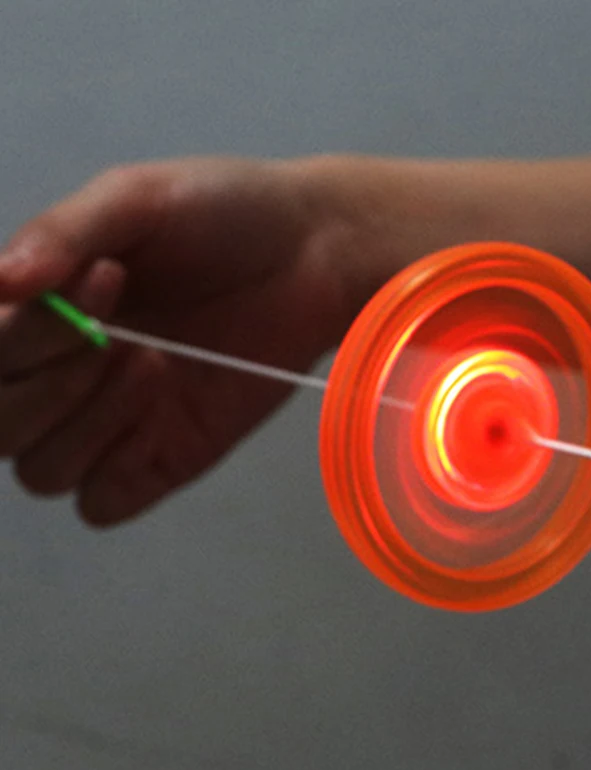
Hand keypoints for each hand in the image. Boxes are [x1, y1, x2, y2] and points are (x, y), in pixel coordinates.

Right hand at [0, 157, 351, 525]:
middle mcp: (66, 374)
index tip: (108, 279)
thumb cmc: (226, 214)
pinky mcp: (167, 457)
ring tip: (157, 363)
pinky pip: (104, 502)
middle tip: (125, 332)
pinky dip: (114, 472)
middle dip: (48, 383)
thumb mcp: (139, 199)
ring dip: (86, 422)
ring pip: (43, 471)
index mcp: (44, 312)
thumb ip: (63, 233)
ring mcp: (117, 423)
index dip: (25, 335)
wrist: (314, 253)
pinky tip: (161, 415)